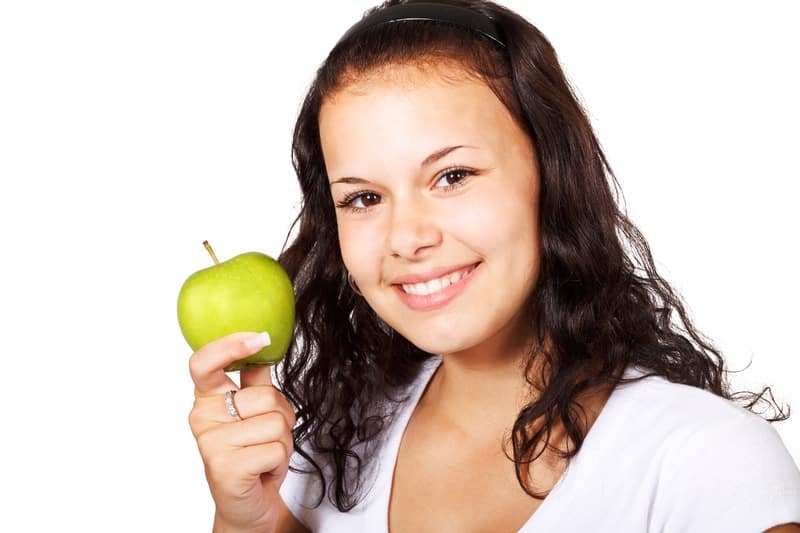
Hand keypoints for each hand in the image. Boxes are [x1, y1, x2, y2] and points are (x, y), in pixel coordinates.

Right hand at [188, 332, 296, 531]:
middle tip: (267, 438)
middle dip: (281, 416)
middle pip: (265, 395)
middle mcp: (202, 418)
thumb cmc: (253, 454)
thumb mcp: (254, 413)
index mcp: (207, 399)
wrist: (247, 505)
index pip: (204, 363)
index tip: (258, 338)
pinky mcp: (225, 468)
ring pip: (276, 422)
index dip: (230, 346)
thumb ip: (256, 381)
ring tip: (265, 455)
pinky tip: (262, 471)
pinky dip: (280, 462)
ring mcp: (211, 444)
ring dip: (283, 441)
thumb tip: (265, 343)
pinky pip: (277, 448)